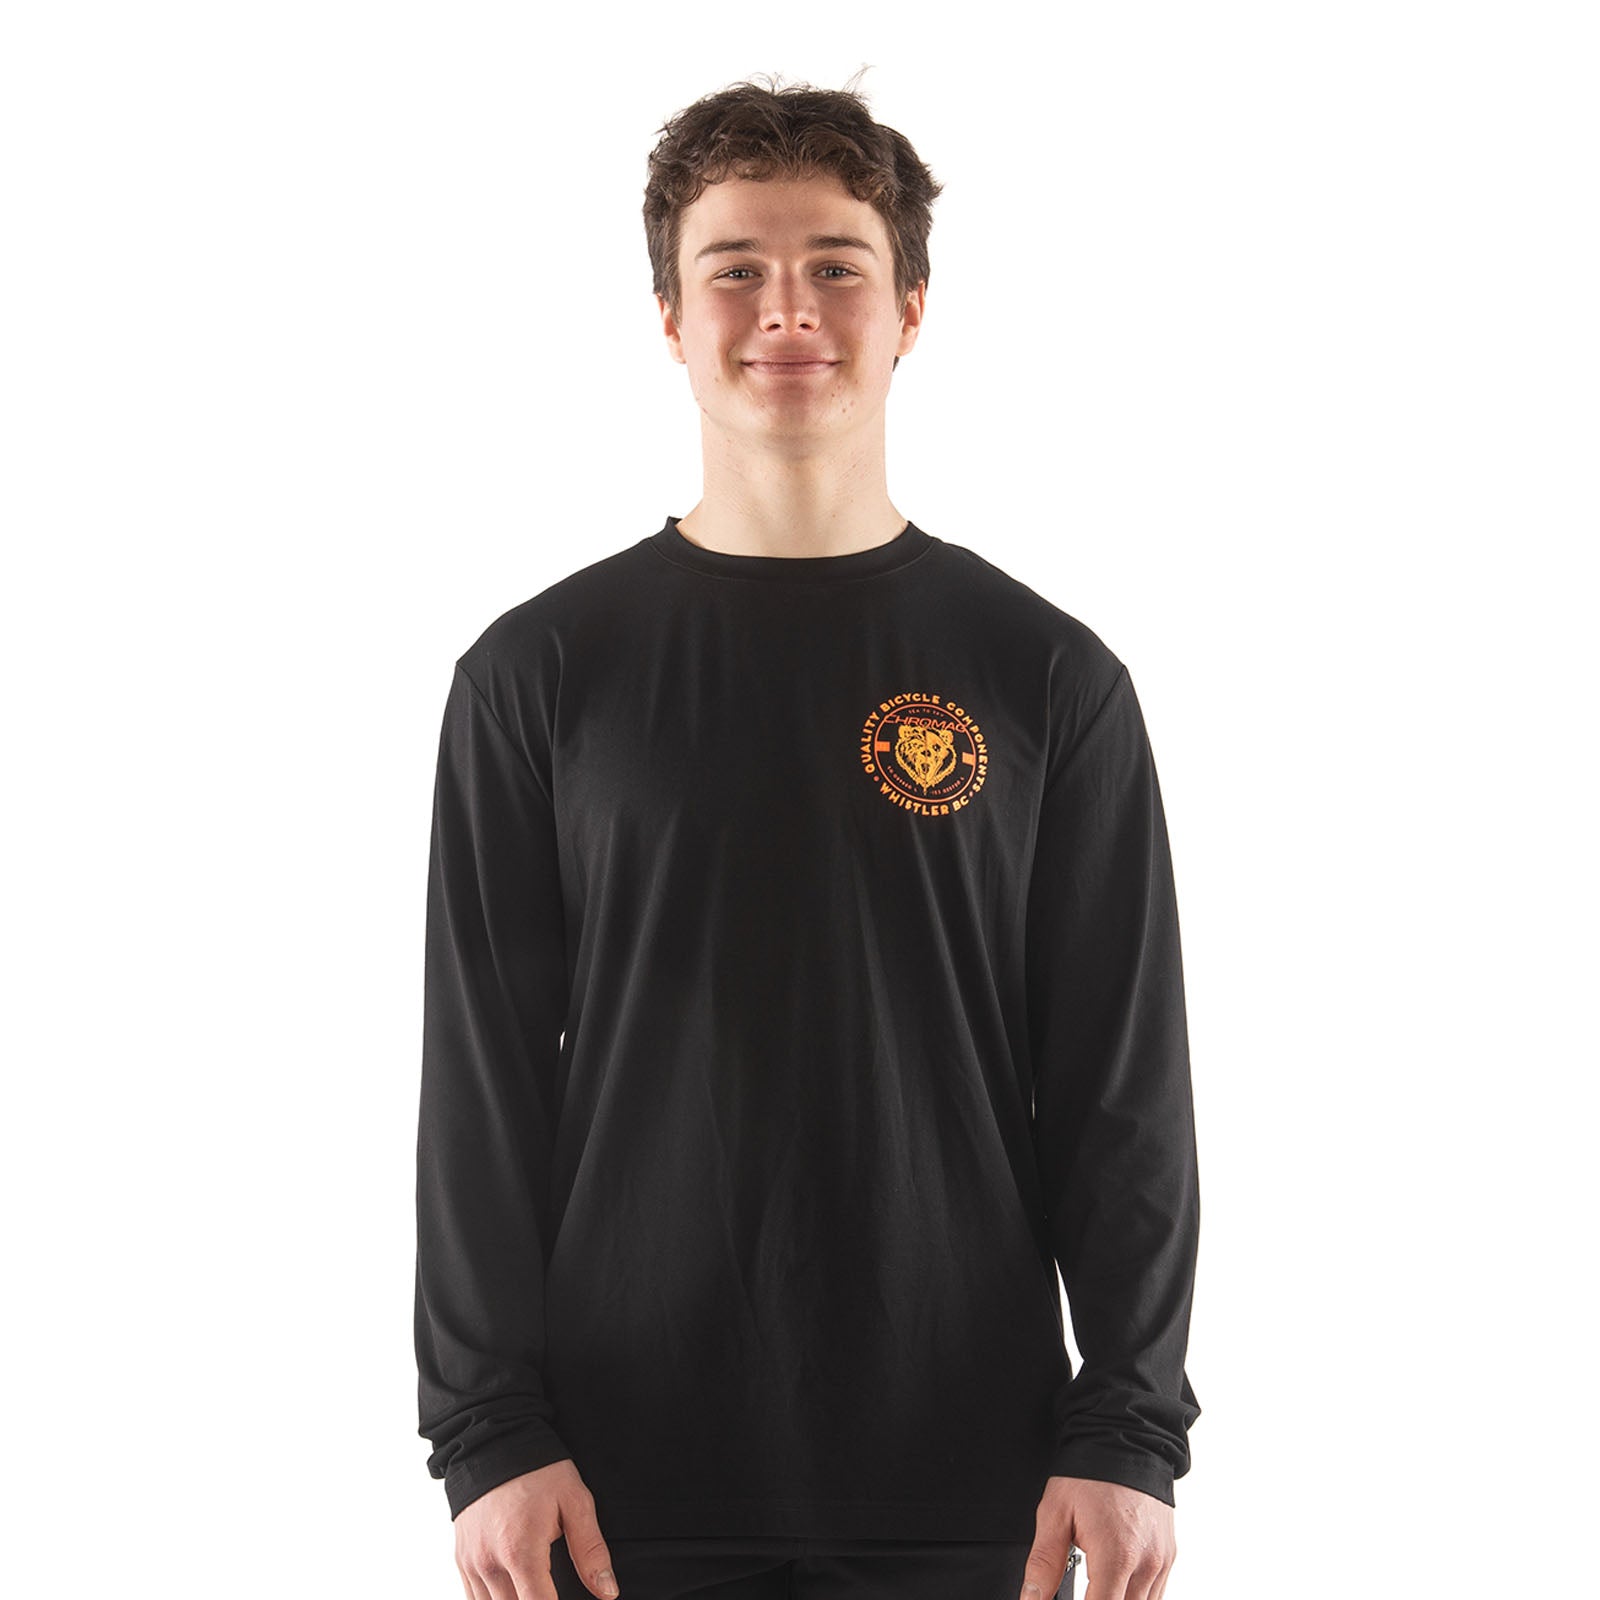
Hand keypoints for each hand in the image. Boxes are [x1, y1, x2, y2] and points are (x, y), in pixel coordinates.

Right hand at [454, 1457, 621, 1599]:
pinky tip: (515, 1591)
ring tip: (537, 1589)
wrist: (494, 1442)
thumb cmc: (537, 1470)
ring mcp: (471, 1564)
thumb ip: (590, 1550)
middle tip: (553, 1591)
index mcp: (520, 1551)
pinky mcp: (461, 1561)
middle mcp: (490, 1563)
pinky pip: (473, 1599)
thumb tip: (608, 1591)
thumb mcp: (574, 1501)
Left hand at [1017, 1475, 1175, 1599]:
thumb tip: (1032, 1598)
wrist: (1124, 1440)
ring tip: (1094, 1588)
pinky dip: (1134, 1598)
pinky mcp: (1168, 1557)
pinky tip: (1113, 1586)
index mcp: (1116, 1554)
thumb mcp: (1055, 1512)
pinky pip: (1155, 1595)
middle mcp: (1145, 1563)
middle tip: (1081, 1590)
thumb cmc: (1089, 1474)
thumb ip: (1044, 1562)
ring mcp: (1161, 1562)